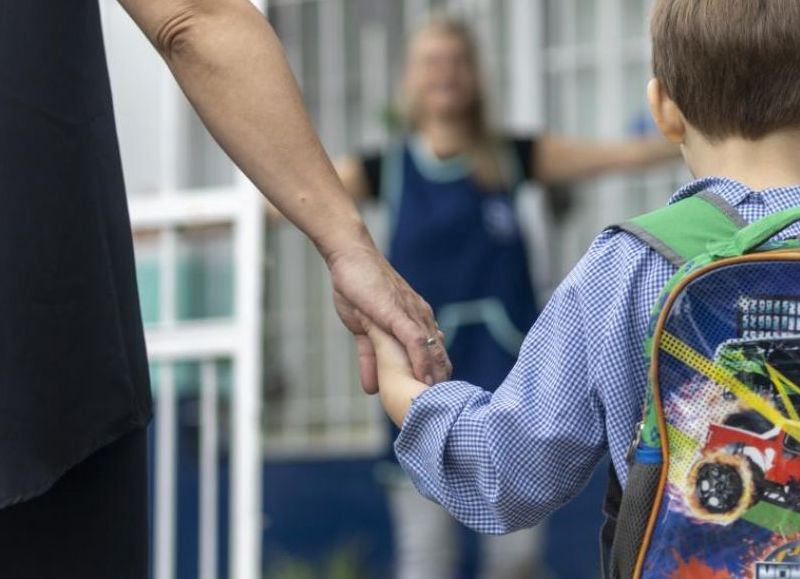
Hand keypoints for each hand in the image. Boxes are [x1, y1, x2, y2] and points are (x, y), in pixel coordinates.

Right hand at [326, 242, 451, 393]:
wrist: (349, 258)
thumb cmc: (357, 287)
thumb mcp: (364, 330)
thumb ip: (370, 358)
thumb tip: (372, 388)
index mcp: (415, 320)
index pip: (434, 353)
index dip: (438, 376)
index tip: (441, 399)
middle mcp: (420, 318)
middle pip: (439, 355)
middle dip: (442, 382)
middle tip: (444, 407)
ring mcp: (411, 315)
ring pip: (432, 350)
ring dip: (437, 377)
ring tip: (439, 402)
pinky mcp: (398, 313)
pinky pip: (416, 340)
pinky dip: (422, 361)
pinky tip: (423, 380)